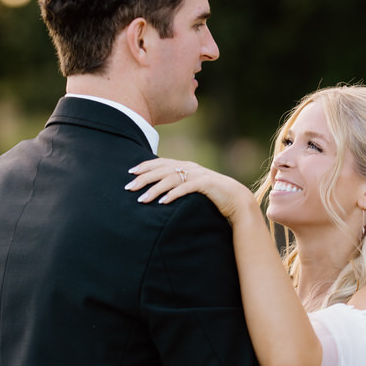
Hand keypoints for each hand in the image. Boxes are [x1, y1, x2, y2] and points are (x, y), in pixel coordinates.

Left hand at [126, 158, 253, 223]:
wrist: (236, 199)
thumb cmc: (212, 196)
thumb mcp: (192, 187)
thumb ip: (179, 184)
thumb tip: (160, 190)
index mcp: (186, 166)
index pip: (161, 163)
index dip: (145, 166)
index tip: (130, 172)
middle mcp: (190, 167)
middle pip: (162, 170)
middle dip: (144, 178)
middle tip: (129, 187)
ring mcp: (198, 174)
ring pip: (171, 179)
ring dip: (155, 189)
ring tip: (142, 199)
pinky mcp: (206, 184)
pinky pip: (185, 188)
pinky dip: (173, 194)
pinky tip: (162, 202)